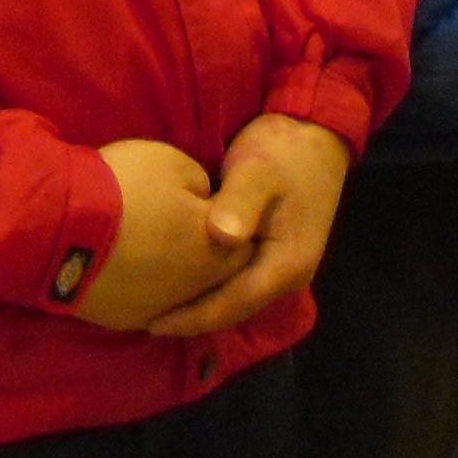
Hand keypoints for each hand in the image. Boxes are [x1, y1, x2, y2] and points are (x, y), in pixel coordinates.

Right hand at [75, 138, 243, 331]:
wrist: (55, 226)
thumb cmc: (124, 187)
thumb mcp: (176, 164)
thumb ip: (203, 187)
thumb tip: (203, 204)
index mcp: (217, 249)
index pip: (244, 242)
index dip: (227, 221)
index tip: (205, 204)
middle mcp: (195, 289)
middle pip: (216, 272)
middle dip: (206, 249)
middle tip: (177, 224)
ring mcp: (159, 309)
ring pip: (182, 292)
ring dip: (175, 272)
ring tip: (150, 244)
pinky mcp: (124, 319)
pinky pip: (147, 304)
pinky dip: (143, 287)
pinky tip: (127, 266)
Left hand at [148, 115, 351, 339]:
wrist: (315, 134)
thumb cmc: (283, 151)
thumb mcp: (257, 170)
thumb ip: (240, 202)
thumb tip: (222, 236)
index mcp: (288, 263)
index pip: (234, 305)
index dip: (192, 318)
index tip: (150, 323)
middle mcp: (291, 276)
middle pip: (234, 310)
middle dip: (191, 319)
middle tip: (142, 318)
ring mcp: (284, 268)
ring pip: (236, 300)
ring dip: (199, 306)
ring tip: (156, 307)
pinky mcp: (275, 258)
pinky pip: (239, 284)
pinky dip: (210, 288)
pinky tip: (182, 285)